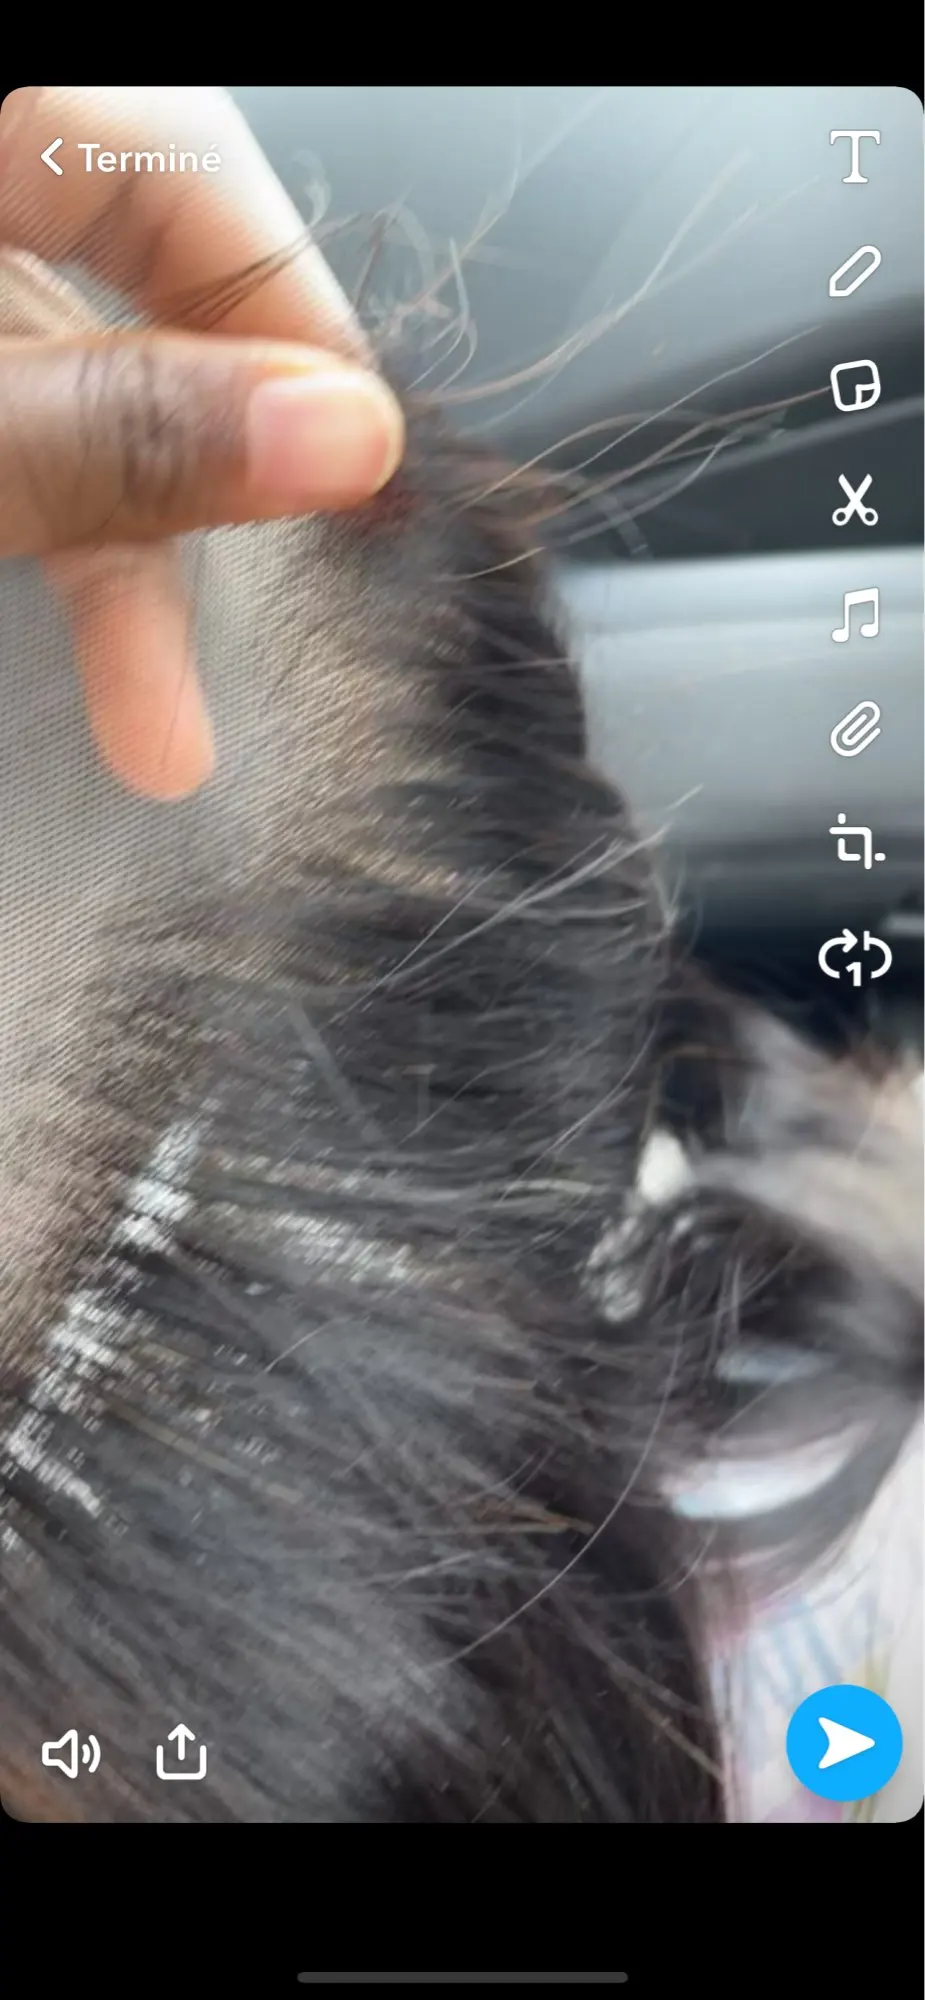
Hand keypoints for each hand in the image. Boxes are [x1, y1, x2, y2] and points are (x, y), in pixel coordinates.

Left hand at [0, 87, 404, 798]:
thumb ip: (125, 433)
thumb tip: (345, 440)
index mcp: (6, 104)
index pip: (207, 180)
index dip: (301, 343)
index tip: (369, 495)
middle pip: (153, 301)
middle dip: (205, 498)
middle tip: (290, 625)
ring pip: (79, 392)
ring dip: (125, 564)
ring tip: (166, 734)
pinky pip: (19, 425)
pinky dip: (53, 531)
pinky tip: (105, 676)